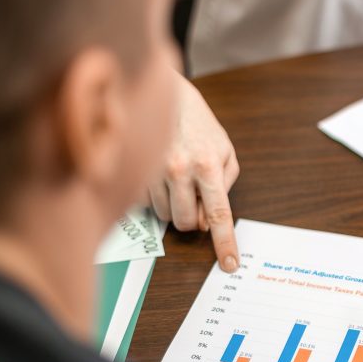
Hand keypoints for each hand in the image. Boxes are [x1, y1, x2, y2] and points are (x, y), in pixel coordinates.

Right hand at [149, 72, 239, 271]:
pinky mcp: (133, 172)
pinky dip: (156, 197)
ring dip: (173, 206)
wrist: (166, 98)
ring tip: (178, 180)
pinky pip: (146, 204)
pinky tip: (161, 176)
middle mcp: (179, 170)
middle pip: (186, 223)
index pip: (219, 214)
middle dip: (193, 218)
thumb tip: (210, 219)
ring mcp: (152, 172)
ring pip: (164, 216)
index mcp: (207, 165)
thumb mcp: (225, 151)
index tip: (229, 264)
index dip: (225, 243)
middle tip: (196, 198)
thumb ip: (225, 185)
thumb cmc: (199, 126)